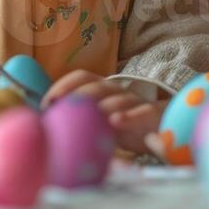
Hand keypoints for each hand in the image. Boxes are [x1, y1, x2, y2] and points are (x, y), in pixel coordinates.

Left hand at [45, 70, 162, 153]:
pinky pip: (141, 112)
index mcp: (103, 89)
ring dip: (101, 106)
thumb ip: (80, 119)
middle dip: (77, 96)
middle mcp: (118, 91)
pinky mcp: (152, 115)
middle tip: (62, 111)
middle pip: (97, 86)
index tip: (48, 103)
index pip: (82, 77)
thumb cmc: (124, 128)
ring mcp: (135, 102)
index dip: (64, 85)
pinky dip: (128, 116)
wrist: (162, 131)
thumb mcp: (100, 122)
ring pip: (117, 98)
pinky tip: (115, 122)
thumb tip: (46, 124)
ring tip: (86, 117)